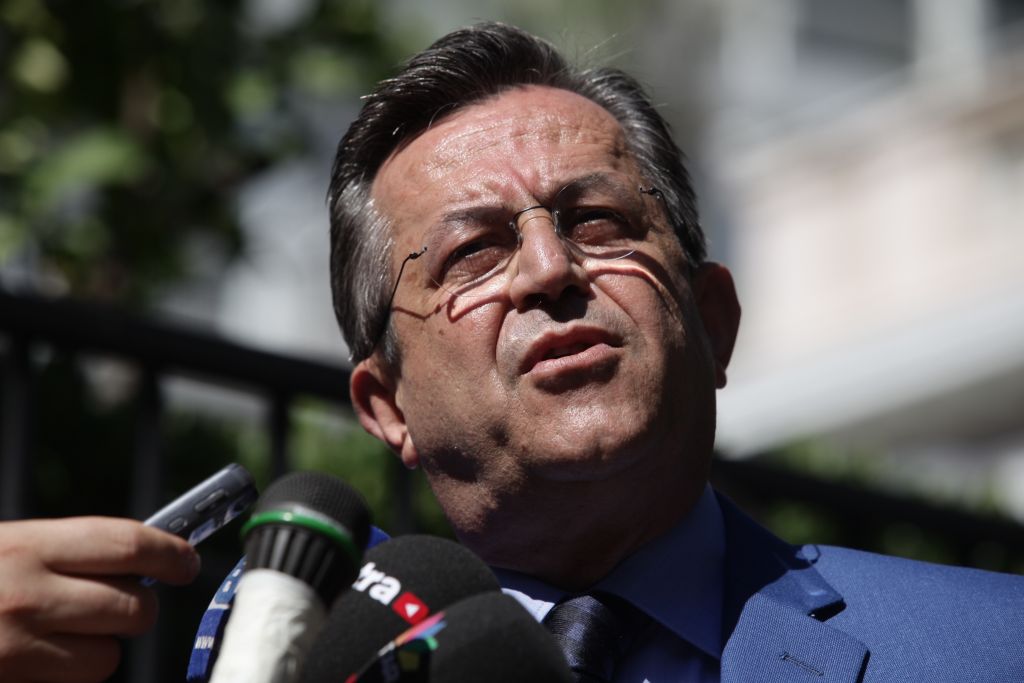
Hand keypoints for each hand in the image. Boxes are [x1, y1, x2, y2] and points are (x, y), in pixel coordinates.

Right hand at [0, 517, 199, 682]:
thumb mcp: (6, 547)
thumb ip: (62, 552)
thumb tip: (135, 559)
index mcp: (26, 547)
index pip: (128, 545)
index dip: (171, 554)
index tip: (187, 562)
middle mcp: (26, 596)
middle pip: (133, 606)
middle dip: (139, 607)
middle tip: (121, 603)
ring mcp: (16, 649)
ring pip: (107, 657)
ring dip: (99, 648)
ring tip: (62, 634)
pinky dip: (67, 676)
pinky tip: (39, 658)